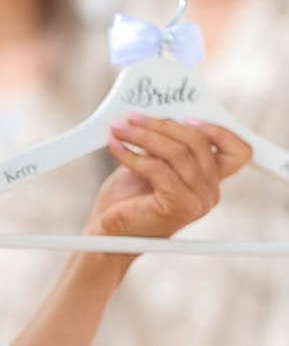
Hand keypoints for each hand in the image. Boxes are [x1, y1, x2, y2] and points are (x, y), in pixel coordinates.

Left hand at [87, 117, 251, 240]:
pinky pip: (157, 168)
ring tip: (120, 129)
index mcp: (211, 181)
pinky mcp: (178, 206)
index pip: (236, 151)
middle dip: (162, 125)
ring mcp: (198, 202)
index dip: (218, 130)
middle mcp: (210, 193)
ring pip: (177, 153)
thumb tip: (163, 112)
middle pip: (198, 144)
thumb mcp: (154, 163)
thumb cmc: (128, 199)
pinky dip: (132, 154)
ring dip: (143, 135)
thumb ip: (168, 144)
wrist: (109, 232)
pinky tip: (115, 146)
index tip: (187, 116)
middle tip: (133, 117)